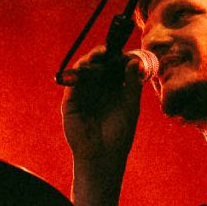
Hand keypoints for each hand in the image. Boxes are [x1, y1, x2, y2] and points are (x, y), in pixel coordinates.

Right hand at [62, 46, 147, 171]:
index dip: (119, 58)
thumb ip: (132, 84)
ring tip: (99, 54)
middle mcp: (98, 88)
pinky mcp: (70, 101)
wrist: (103, 156)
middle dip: (104, 55)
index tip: (126, 52)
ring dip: (91, 60)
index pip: (115, 67)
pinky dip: (78, 73)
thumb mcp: (130, 107)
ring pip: (85, 71)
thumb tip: (135, 61)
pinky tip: (87, 68)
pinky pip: (73, 83)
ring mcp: (83, 93)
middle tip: (110, 49)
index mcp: (114, 89)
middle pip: (99, 65)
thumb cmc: (119, 134)